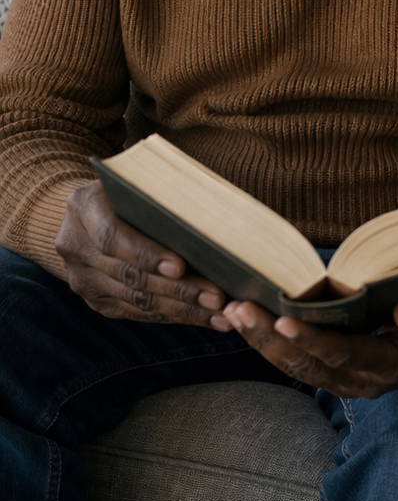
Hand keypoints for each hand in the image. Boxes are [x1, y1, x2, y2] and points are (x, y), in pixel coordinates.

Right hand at [56, 180, 229, 327]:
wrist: (96, 211)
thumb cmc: (133, 190)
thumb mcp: (140, 182)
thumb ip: (162, 196)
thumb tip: (211, 218)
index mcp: (84, 207)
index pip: (112, 237)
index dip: (146, 254)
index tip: (179, 267)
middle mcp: (76, 246)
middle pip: (129, 275)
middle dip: (177, 289)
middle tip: (215, 297)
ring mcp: (83, 278)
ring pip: (136, 300)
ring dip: (182, 309)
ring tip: (218, 313)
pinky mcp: (97, 300)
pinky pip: (137, 313)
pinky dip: (174, 316)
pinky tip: (204, 318)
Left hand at [222, 293, 397, 397]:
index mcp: (391, 365)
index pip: (345, 354)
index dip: (314, 340)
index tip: (284, 321)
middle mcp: (364, 381)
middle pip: (309, 365)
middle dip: (271, 339)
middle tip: (240, 309)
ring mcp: (348, 381)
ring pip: (298, 368)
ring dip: (263, 343)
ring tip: (235, 314)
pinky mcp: (338, 373)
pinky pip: (300, 363)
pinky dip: (272, 345)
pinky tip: (250, 324)